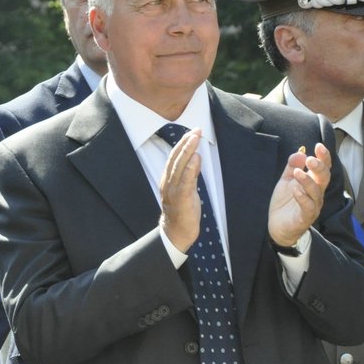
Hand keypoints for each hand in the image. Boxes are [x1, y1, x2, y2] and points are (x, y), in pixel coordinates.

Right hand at [157, 128, 202, 252]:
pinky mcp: (181, 199)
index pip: (174, 158)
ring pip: (179, 167)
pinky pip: (185, 181)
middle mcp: (168, 183)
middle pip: (175, 159)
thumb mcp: (187, 190)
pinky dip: (190, 169)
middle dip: (185, 143)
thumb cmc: (182, 212)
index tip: (192, 132)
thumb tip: (195, 159)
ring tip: (195, 138)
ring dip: (187, 151)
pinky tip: (195, 158)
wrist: (176, 233)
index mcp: (168, 180)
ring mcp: (173, 191)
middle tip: (195, 130)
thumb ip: (190, 175)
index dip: (182, 144)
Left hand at [269, 142, 330, 247]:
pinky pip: (308, 207)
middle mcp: (316, 194)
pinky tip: (296, 190)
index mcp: (313, 183)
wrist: (278, 226)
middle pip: (324, 178)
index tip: (318, 146)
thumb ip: (292, 167)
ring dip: (307, 181)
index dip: (323, 157)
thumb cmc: (285, 203)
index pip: (323, 168)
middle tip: (310, 159)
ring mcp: (313, 206)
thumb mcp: (286, 181)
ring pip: (316, 192)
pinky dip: (303, 197)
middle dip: (319, 167)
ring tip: (298, 172)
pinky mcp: (305, 217)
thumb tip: (299, 152)